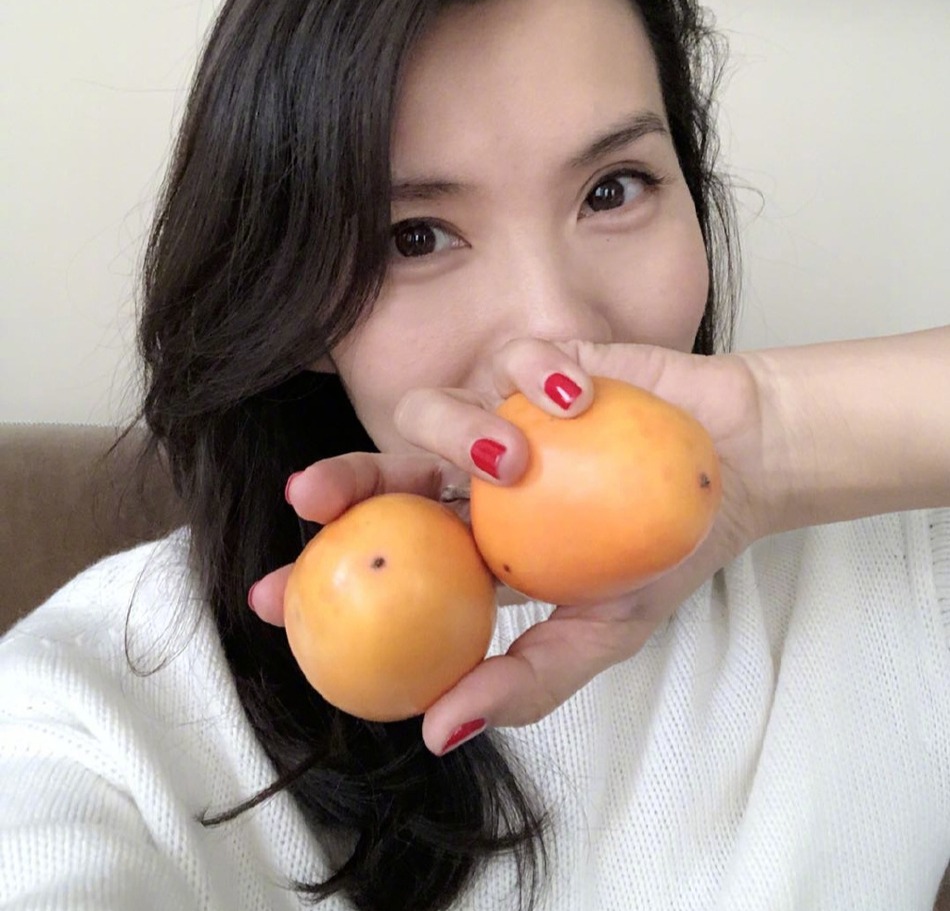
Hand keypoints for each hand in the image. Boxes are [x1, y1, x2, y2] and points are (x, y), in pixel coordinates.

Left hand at [249, 338, 770, 754]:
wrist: (745, 469)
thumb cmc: (668, 551)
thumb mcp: (604, 633)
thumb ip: (525, 680)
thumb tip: (435, 733)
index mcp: (478, 543)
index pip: (386, 560)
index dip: (319, 576)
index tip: (268, 601)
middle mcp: (477, 477)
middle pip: (383, 474)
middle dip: (337, 482)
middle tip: (309, 498)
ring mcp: (509, 414)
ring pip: (437, 408)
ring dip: (462, 430)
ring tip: (516, 458)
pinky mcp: (548, 362)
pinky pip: (519, 359)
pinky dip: (539, 376)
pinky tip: (578, 399)